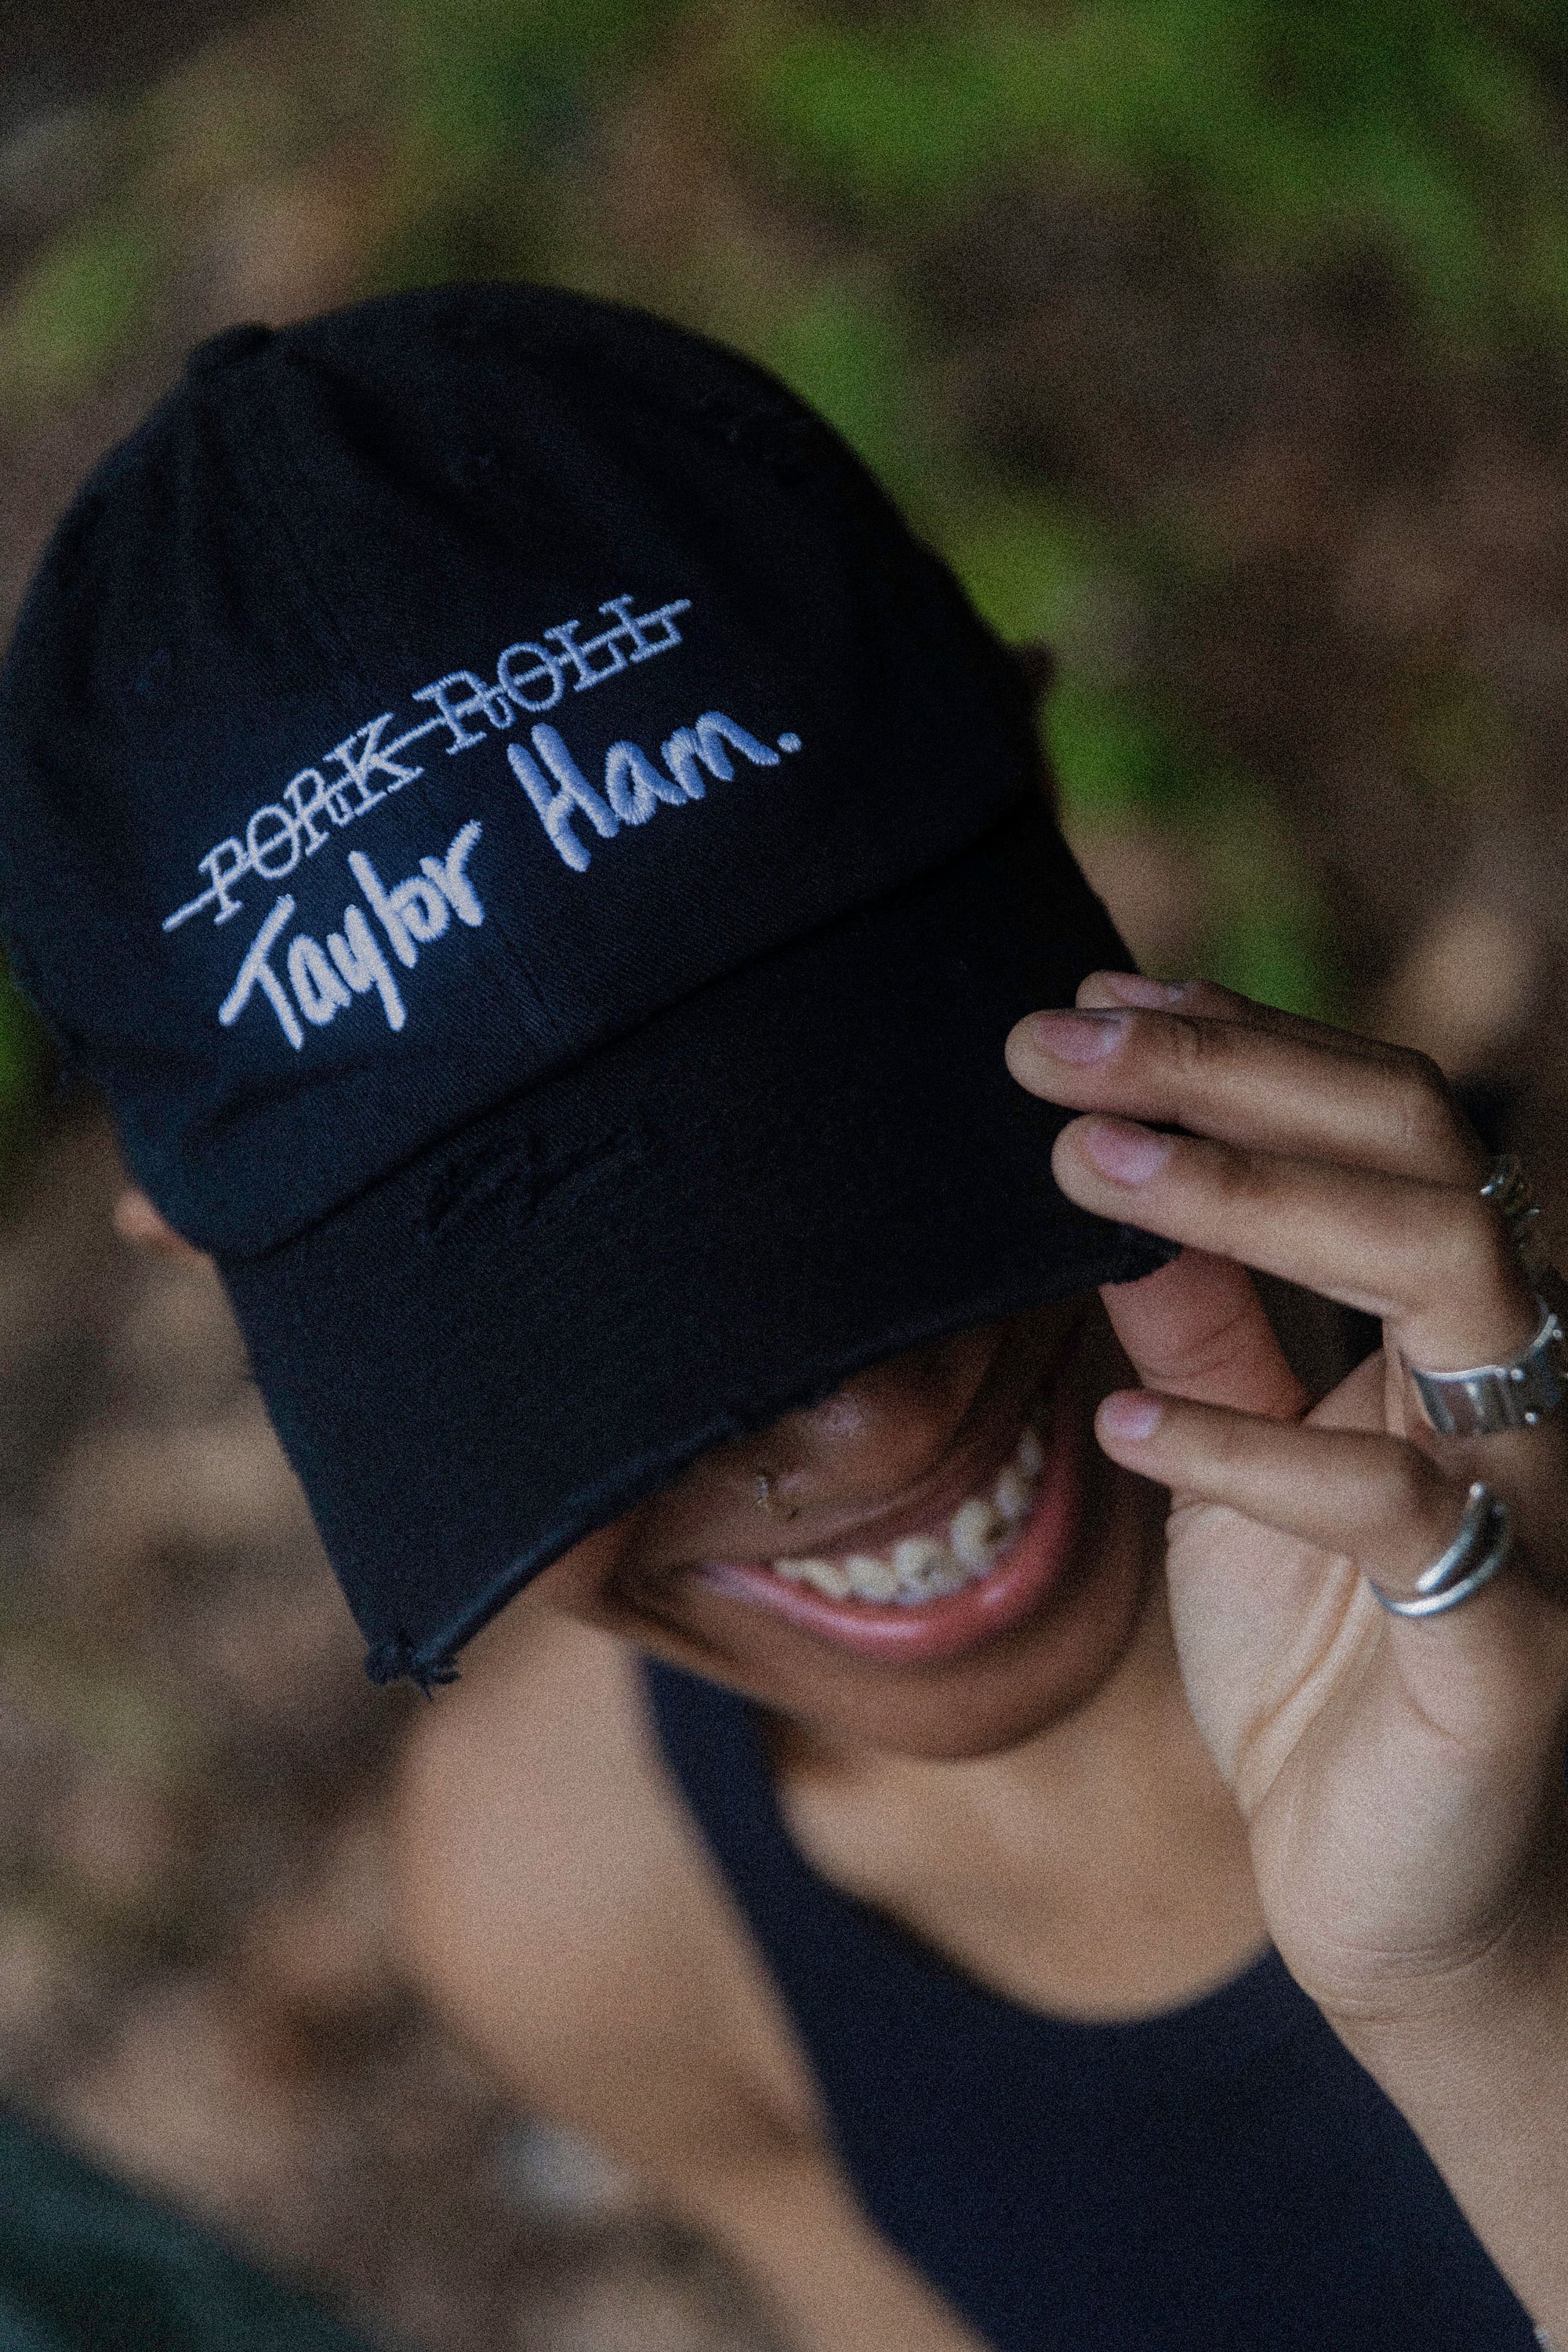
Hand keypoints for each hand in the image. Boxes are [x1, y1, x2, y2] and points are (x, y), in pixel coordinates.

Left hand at [1006, 976, 1567, 2035]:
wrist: (1403, 1905)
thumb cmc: (1329, 1671)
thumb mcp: (1234, 1471)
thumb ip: (1209, 1331)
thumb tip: (1120, 1183)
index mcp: (1459, 1333)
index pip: (1385, 1125)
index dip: (1246, 1044)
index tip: (1091, 1003)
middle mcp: (1522, 1387)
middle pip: (1421, 1152)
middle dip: (1233, 1073)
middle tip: (1051, 1045)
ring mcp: (1538, 1506)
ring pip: (1453, 1275)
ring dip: (1260, 1198)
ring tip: (1087, 1168)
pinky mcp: (1510, 1645)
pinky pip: (1399, 1507)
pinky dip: (1250, 1451)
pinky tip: (1123, 1422)